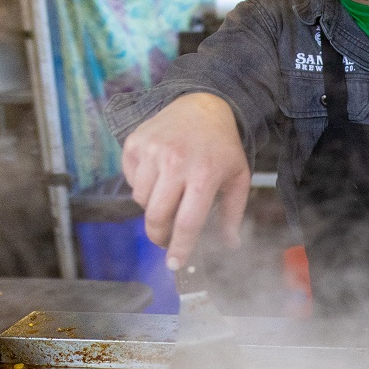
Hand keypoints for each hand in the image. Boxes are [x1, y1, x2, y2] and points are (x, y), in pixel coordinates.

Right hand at [119, 92, 250, 269]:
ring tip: (170, 194)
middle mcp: (175, 162)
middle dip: (159, 235)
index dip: (179, 248)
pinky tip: (159, 174)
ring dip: (153, 207)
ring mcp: (152, 151)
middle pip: (156, 216)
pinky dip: (142, 185)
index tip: (174, 264)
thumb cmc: (222, 146)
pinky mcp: (134, 143)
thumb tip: (230, 245)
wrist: (202, 105)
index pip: (187, 222)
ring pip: (141, 200)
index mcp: (204, 174)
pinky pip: (131, 181)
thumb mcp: (238, 177)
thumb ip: (233, 214)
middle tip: (166, 238)